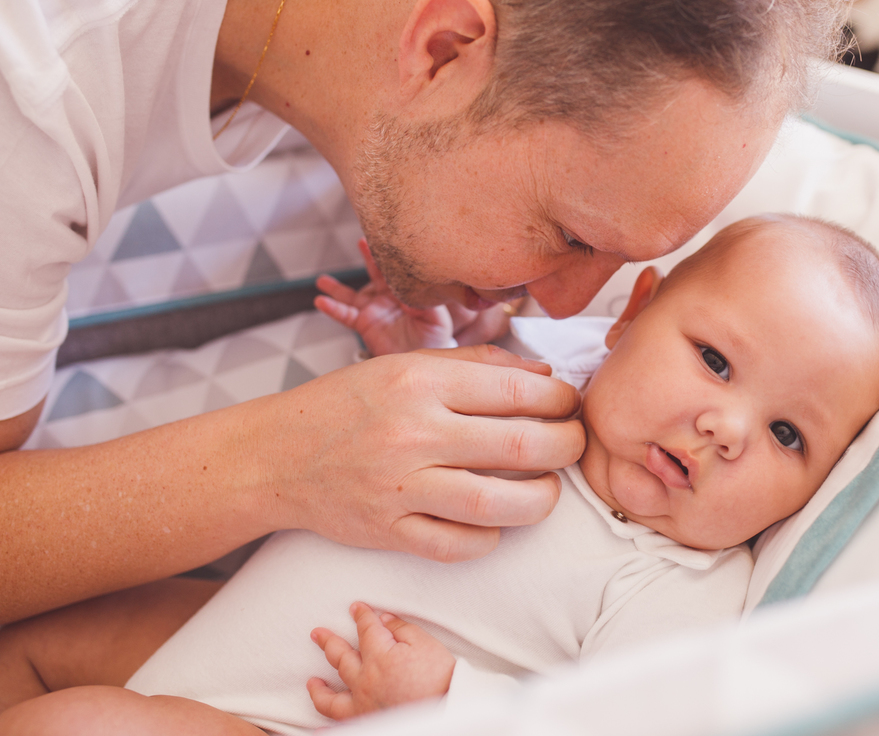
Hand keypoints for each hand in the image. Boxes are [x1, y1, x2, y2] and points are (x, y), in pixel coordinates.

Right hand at [256, 344, 583, 561]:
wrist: (275, 455)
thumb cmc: (346, 404)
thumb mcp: (405, 365)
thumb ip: (475, 364)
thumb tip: (544, 372)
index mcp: (420, 382)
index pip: (519, 389)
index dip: (561, 398)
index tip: (570, 403)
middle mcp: (413, 433)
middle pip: (523, 445)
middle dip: (567, 445)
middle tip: (573, 444)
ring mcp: (400, 487)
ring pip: (497, 503)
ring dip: (541, 499)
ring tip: (547, 489)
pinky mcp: (388, 532)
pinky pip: (458, 545)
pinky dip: (490, 537)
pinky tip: (497, 521)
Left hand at [308, 602, 454, 718]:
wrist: (447, 708)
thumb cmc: (440, 678)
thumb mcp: (425, 643)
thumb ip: (402, 629)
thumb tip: (384, 619)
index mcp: (379, 657)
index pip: (366, 629)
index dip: (361, 616)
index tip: (356, 608)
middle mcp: (365, 680)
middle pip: (340, 657)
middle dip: (328, 642)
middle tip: (318, 634)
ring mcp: (362, 704)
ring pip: (331, 696)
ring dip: (318, 688)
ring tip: (312, 681)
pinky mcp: (366, 721)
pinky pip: (341, 723)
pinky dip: (328, 726)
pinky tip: (319, 728)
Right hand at [315, 239, 455, 354]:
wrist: (421, 358)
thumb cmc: (433, 337)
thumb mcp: (437, 320)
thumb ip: (428, 306)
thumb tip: (411, 298)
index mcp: (405, 291)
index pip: (397, 270)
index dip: (391, 257)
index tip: (386, 241)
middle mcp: (387, 297)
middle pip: (375, 273)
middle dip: (368, 257)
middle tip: (362, 241)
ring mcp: (373, 309)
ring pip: (351, 295)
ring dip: (336, 288)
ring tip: (321, 280)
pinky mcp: (363, 323)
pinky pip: (345, 315)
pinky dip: (333, 309)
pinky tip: (321, 301)